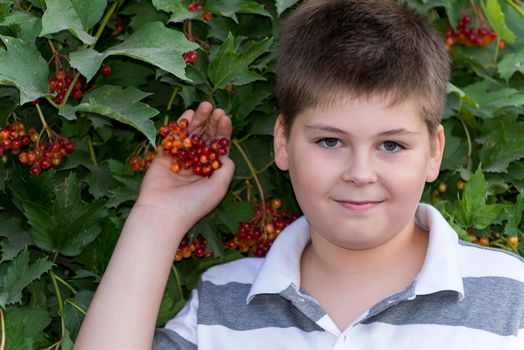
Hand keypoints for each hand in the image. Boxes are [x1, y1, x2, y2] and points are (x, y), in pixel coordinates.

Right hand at [133, 101, 234, 230]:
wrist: (163, 213)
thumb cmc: (194, 203)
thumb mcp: (219, 186)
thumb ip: (226, 168)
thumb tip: (226, 153)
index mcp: (210, 172)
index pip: (218, 147)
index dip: (222, 132)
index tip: (225, 117)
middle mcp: (196, 165)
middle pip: (205, 138)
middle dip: (211, 123)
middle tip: (215, 108)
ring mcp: (180, 160)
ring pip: (190, 136)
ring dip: (198, 120)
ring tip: (204, 105)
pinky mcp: (163, 158)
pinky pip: (173, 139)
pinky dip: (180, 126)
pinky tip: (188, 114)